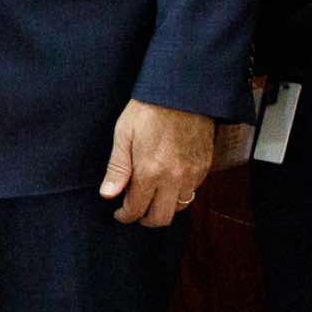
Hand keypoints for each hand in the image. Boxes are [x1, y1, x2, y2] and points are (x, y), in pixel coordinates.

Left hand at [99, 99, 212, 226]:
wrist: (183, 92)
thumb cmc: (149, 110)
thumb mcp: (124, 134)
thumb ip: (117, 168)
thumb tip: (107, 194)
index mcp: (150, 172)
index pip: (136, 209)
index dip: (125, 215)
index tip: (119, 213)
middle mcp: (173, 179)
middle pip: (160, 218)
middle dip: (145, 219)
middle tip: (135, 210)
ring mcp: (192, 174)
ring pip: (179, 208)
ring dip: (164, 208)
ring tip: (152, 197)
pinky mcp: (204, 167)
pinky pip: (192, 193)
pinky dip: (179, 195)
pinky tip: (169, 183)